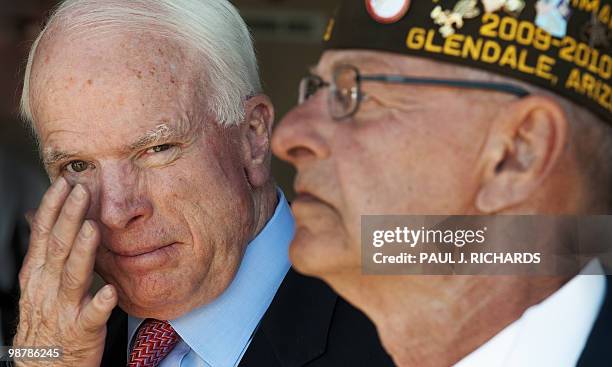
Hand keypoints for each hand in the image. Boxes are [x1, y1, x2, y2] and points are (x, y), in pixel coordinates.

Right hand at [14, 177, 116, 365]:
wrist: (43, 366)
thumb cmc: (47, 320)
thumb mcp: (39, 282)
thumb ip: (44, 249)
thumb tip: (38, 215)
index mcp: (39, 273)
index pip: (44, 234)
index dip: (53, 208)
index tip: (64, 182)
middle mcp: (48, 288)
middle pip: (58, 248)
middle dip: (69, 218)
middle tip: (82, 190)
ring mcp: (64, 309)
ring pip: (72, 277)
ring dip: (83, 252)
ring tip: (92, 229)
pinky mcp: (81, 331)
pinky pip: (91, 317)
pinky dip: (99, 304)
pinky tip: (110, 291)